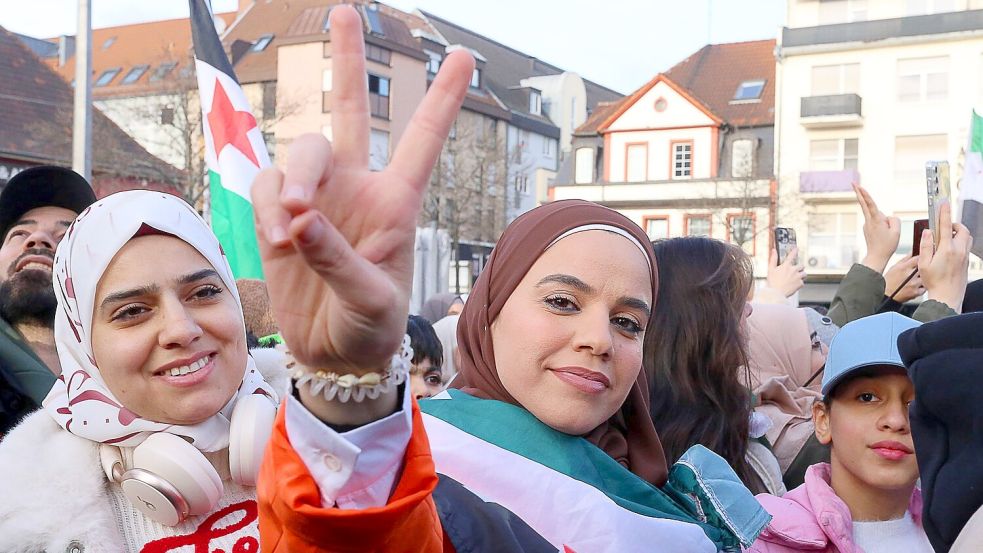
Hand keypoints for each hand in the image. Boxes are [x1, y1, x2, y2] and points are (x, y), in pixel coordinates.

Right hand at [252, 6, 473, 377]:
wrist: (334, 356)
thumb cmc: (370, 328)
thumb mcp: (371, 301)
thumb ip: (338, 260)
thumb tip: (299, 218)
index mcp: (397, 202)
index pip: (422, 140)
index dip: (442, 98)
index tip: (465, 55)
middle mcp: (357, 188)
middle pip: (351, 110)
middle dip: (348, 59)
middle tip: (345, 10)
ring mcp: (316, 198)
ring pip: (301, 149)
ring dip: (295, 177)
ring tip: (293, 224)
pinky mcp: (277, 214)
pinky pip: (264, 184)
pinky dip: (266, 204)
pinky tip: (279, 238)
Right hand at [767, 246, 804, 296]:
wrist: (776, 293)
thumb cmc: (772, 282)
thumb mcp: (770, 269)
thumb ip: (773, 259)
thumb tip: (773, 250)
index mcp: (786, 266)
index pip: (791, 256)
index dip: (794, 251)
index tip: (796, 249)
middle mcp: (793, 270)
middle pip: (801, 265)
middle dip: (799, 268)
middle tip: (796, 271)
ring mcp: (798, 277)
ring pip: (804, 273)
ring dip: (801, 275)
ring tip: (796, 279)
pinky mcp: (800, 284)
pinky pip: (802, 282)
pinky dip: (799, 284)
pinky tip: (794, 285)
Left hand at [854, 183, 900, 272]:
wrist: (876, 256)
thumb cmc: (887, 245)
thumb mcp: (897, 231)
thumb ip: (894, 219)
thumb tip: (887, 217)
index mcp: (876, 220)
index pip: (870, 204)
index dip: (865, 194)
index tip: (859, 187)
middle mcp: (869, 221)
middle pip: (865, 204)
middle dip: (859, 193)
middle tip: (853, 183)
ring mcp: (867, 224)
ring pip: (878, 216)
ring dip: (884, 221)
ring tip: (886, 235)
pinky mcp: (867, 228)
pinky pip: (877, 222)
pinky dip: (882, 225)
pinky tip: (883, 235)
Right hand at [883, 255, 923, 302]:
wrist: (885, 295)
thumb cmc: (889, 281)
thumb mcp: (894, 267)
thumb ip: (905, 259)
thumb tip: (913, 252)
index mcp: (904, 267)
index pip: (919, 258)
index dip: (922, 258)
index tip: (923, 260)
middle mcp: (910, 275)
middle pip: (924, 268)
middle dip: (923, 268)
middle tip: (921, 269)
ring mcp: (914, 284)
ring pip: (926, 278)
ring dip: (924, 278)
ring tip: (918, 279)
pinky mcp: (916, 292)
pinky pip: (924, 288)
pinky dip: (922, 287)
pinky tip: (917, 286)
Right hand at [918, 202, 972, 311]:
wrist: (947, 297)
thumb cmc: (934, 282)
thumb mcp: (923, 264)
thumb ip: (925, 246)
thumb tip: (928, 232)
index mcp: (946, 250)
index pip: (945, 226)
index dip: (944, 213)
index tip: (943, 203)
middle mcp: (958, 251)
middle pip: (961, 229)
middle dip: (954, 224)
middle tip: (944, 226)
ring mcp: (964, 256)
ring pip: (967, 237)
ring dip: (958, 233)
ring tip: (947, 237)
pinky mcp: (966, 262)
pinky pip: (967, 246)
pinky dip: (960, 242)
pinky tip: (950, 249)